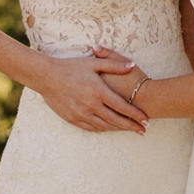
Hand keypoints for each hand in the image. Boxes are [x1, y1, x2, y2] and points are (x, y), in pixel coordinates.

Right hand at [34, 53, 148, 132]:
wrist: (47, 77)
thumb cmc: (71, 67)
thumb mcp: (93, 63)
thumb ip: (114, 65)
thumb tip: (132, 66)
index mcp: (98, 91)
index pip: (122, 107)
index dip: (136, 115)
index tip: (146, 120)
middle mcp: (91, 105)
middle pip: (116, 120)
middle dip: (131, 126)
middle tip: (143, 131)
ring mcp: (81, 113)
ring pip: (104, 126)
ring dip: (118, 129)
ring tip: (129, 131)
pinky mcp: (72, 119)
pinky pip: (91, 128)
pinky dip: (102, 129)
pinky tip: (109, 129)